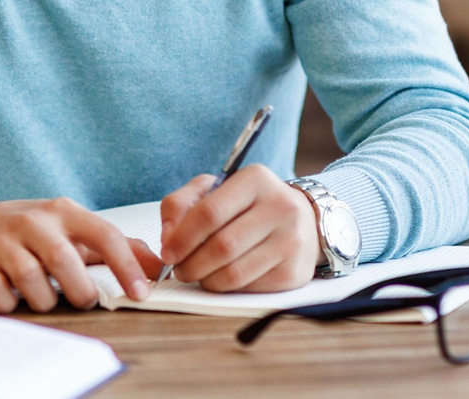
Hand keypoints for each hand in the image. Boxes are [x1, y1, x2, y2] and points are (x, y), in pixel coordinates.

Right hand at [0, 197, 161, 312]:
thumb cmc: (33, 231)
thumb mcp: (74, 229)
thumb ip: (116, 246)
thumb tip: (156, 265)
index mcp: (64, 212)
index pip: (104, 234)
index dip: (126, 265)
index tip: (140, 292)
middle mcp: (34, 223)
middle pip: (64, 259)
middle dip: (81, 290)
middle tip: (85, 299)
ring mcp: (3, 244)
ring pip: (31, 280)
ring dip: (45, 300)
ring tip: (46, 297)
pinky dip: (10, 303)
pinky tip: (13, 296)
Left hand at [158, 164, 320, 291]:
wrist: (301, 222)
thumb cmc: (249, 206)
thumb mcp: (214, 190)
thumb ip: (181, 204)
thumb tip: (168, 238)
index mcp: (256, 180)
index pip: (209, 212)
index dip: (182, 238)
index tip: (167, 253)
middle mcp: (280, 207)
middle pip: (221, 246)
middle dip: (191, 264)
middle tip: (180, 270)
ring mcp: (291, 240)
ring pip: (233, 273)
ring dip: (206, 280)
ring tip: (198, 275)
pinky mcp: (294, 271)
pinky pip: (248, 288)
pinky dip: (227, 288)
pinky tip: (223, 278)